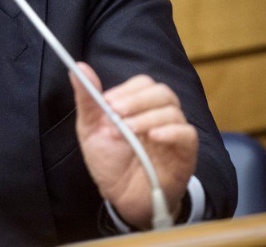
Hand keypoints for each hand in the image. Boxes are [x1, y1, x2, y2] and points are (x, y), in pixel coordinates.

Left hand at [70, 63, 197, 228]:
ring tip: (127, 130)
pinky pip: (187, 134)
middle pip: (161, 92)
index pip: (142, 84)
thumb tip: (78, 68)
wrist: (121, 197)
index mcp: (139, 107)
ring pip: (173, 110)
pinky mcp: (185, 153)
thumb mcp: (91, 129)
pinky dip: (171, 131)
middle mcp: (159, 116)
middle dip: (137, 100)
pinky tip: (153, 137)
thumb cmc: (109, 161)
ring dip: (147, 117)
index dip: (126, 90)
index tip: (108, 102)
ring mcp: (173, 134)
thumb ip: (87, 99)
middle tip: (116, 113)